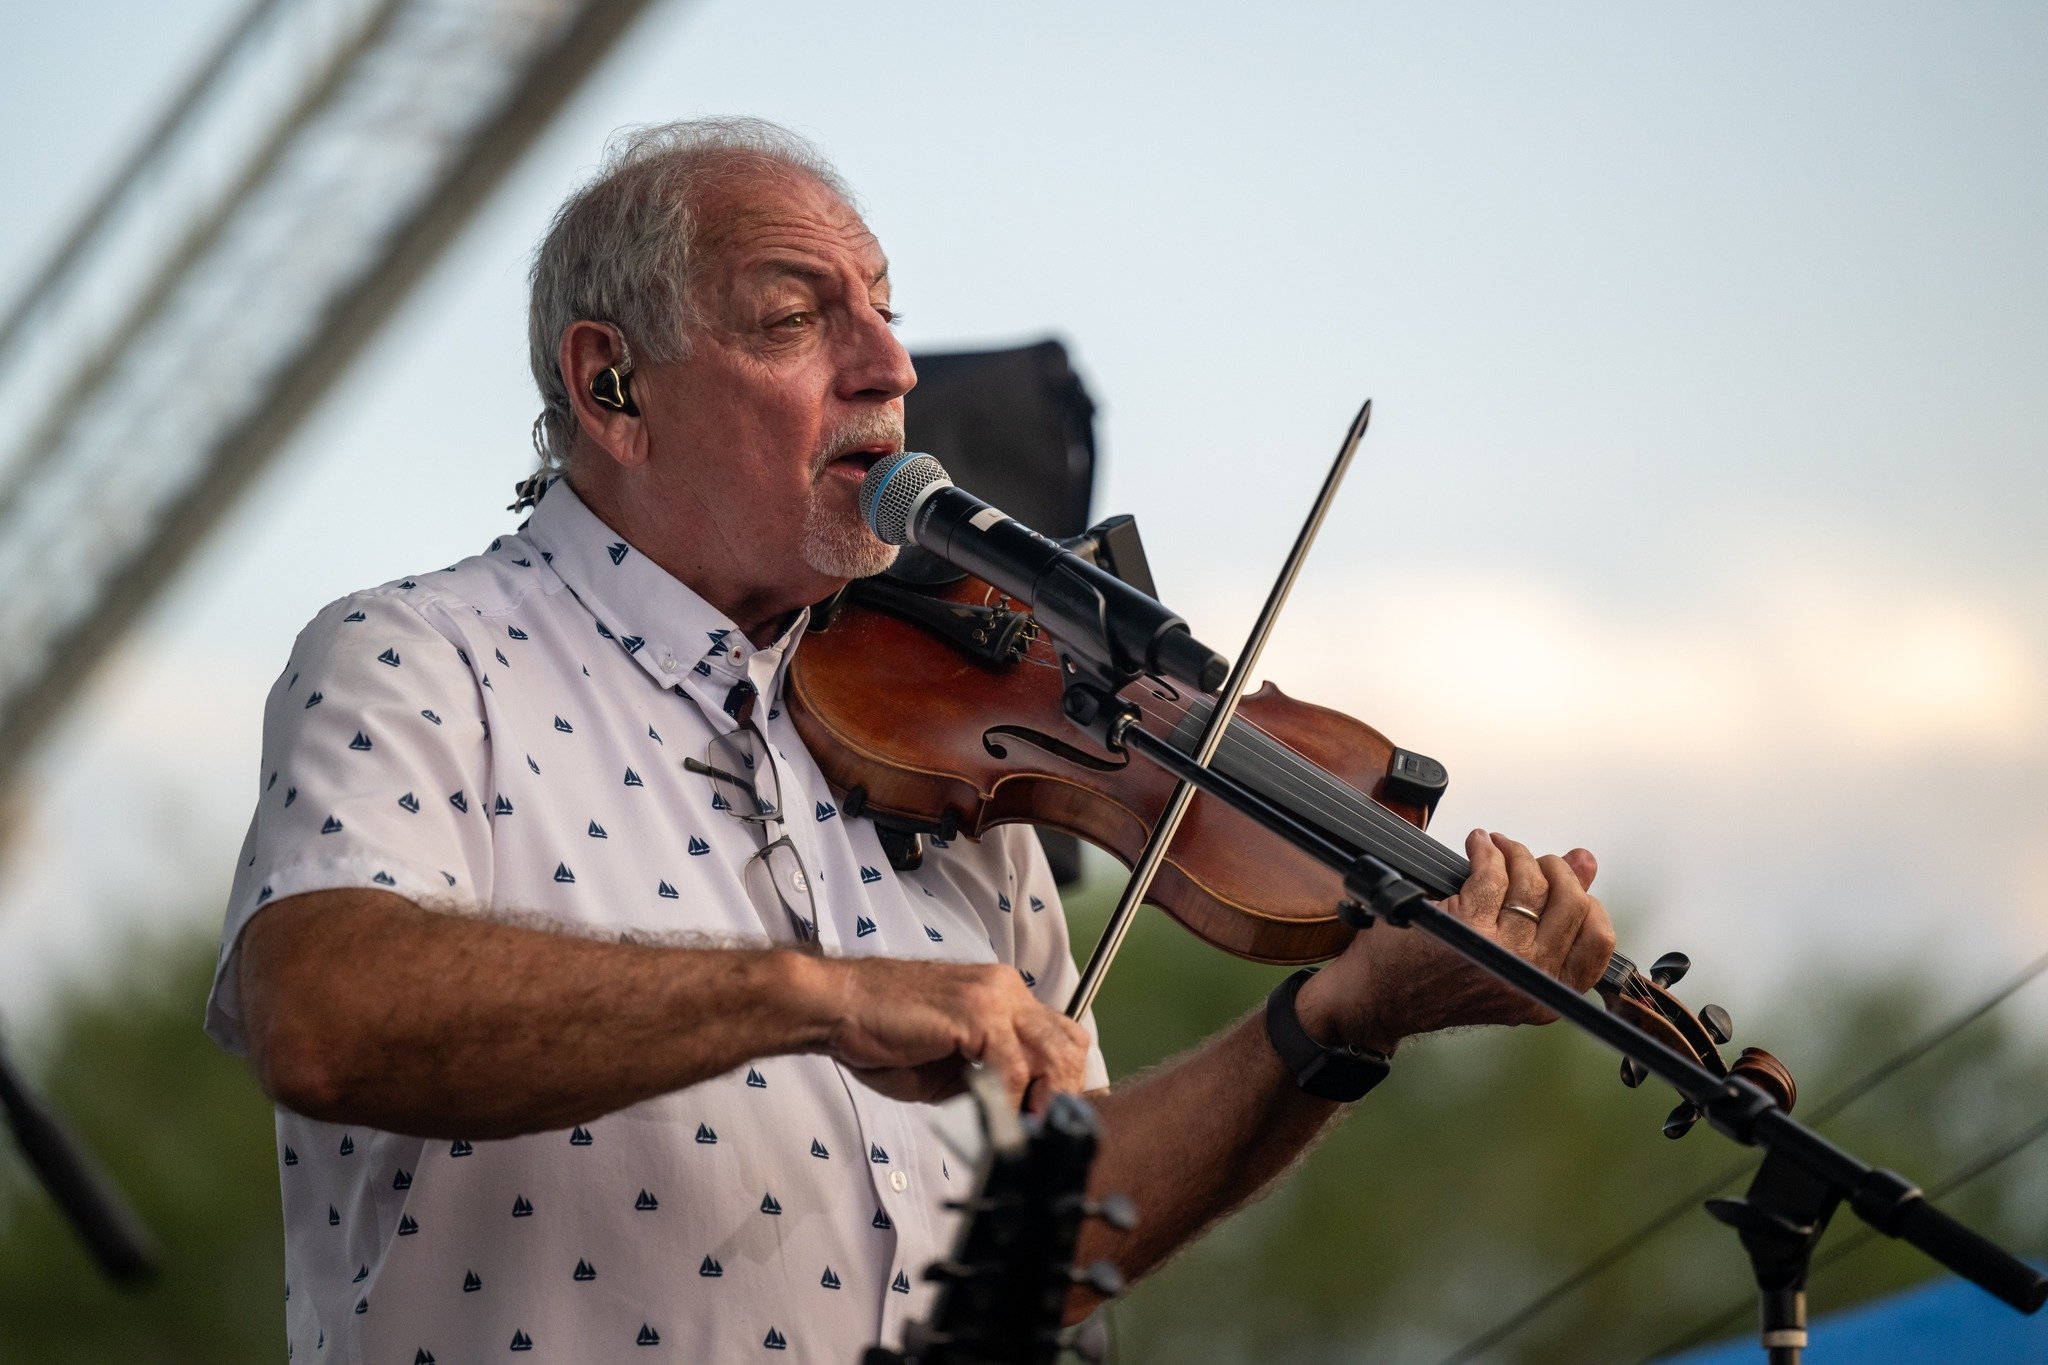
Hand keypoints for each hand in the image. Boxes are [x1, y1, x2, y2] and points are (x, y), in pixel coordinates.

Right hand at [813, 956, 1091, 1113]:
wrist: (838, 1006)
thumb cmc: (882, 1034)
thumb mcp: (949, 1065)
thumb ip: (988, 1079)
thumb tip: (1018, 1112)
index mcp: (1002, 996)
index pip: (1060, 1036)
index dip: (1062, 1082)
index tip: (1048, 1120)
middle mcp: (1007, 989)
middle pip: (1070, 1045)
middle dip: (1063, 1095)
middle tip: (1043, 1131)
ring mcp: (995, 997)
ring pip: (1053, 1055)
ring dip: (1043, 1101)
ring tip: (1025, 1130)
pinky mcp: (976, 1013)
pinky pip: (1014, 1066)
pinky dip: (1009, 1099)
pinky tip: (994, 1115)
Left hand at [1297, 829, 1616, 1052]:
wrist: (1380, 1000)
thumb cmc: (1439, 979)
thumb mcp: (1506, 961)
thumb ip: (1550, 918)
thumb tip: (1586, 862)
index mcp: (1547, 997)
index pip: (1598, 942)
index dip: (1588, 901)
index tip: (1569, 881)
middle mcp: (1529, 979)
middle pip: (1571, 904)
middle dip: (1555, 869)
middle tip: (1532, 858)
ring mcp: (1499, 954)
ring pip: (1531, 884)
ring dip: (1516, 853)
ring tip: (1499, 847)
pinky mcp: (1465, 926)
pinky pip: (1492, 873)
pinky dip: (1486, 850)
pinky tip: (1478, 845)